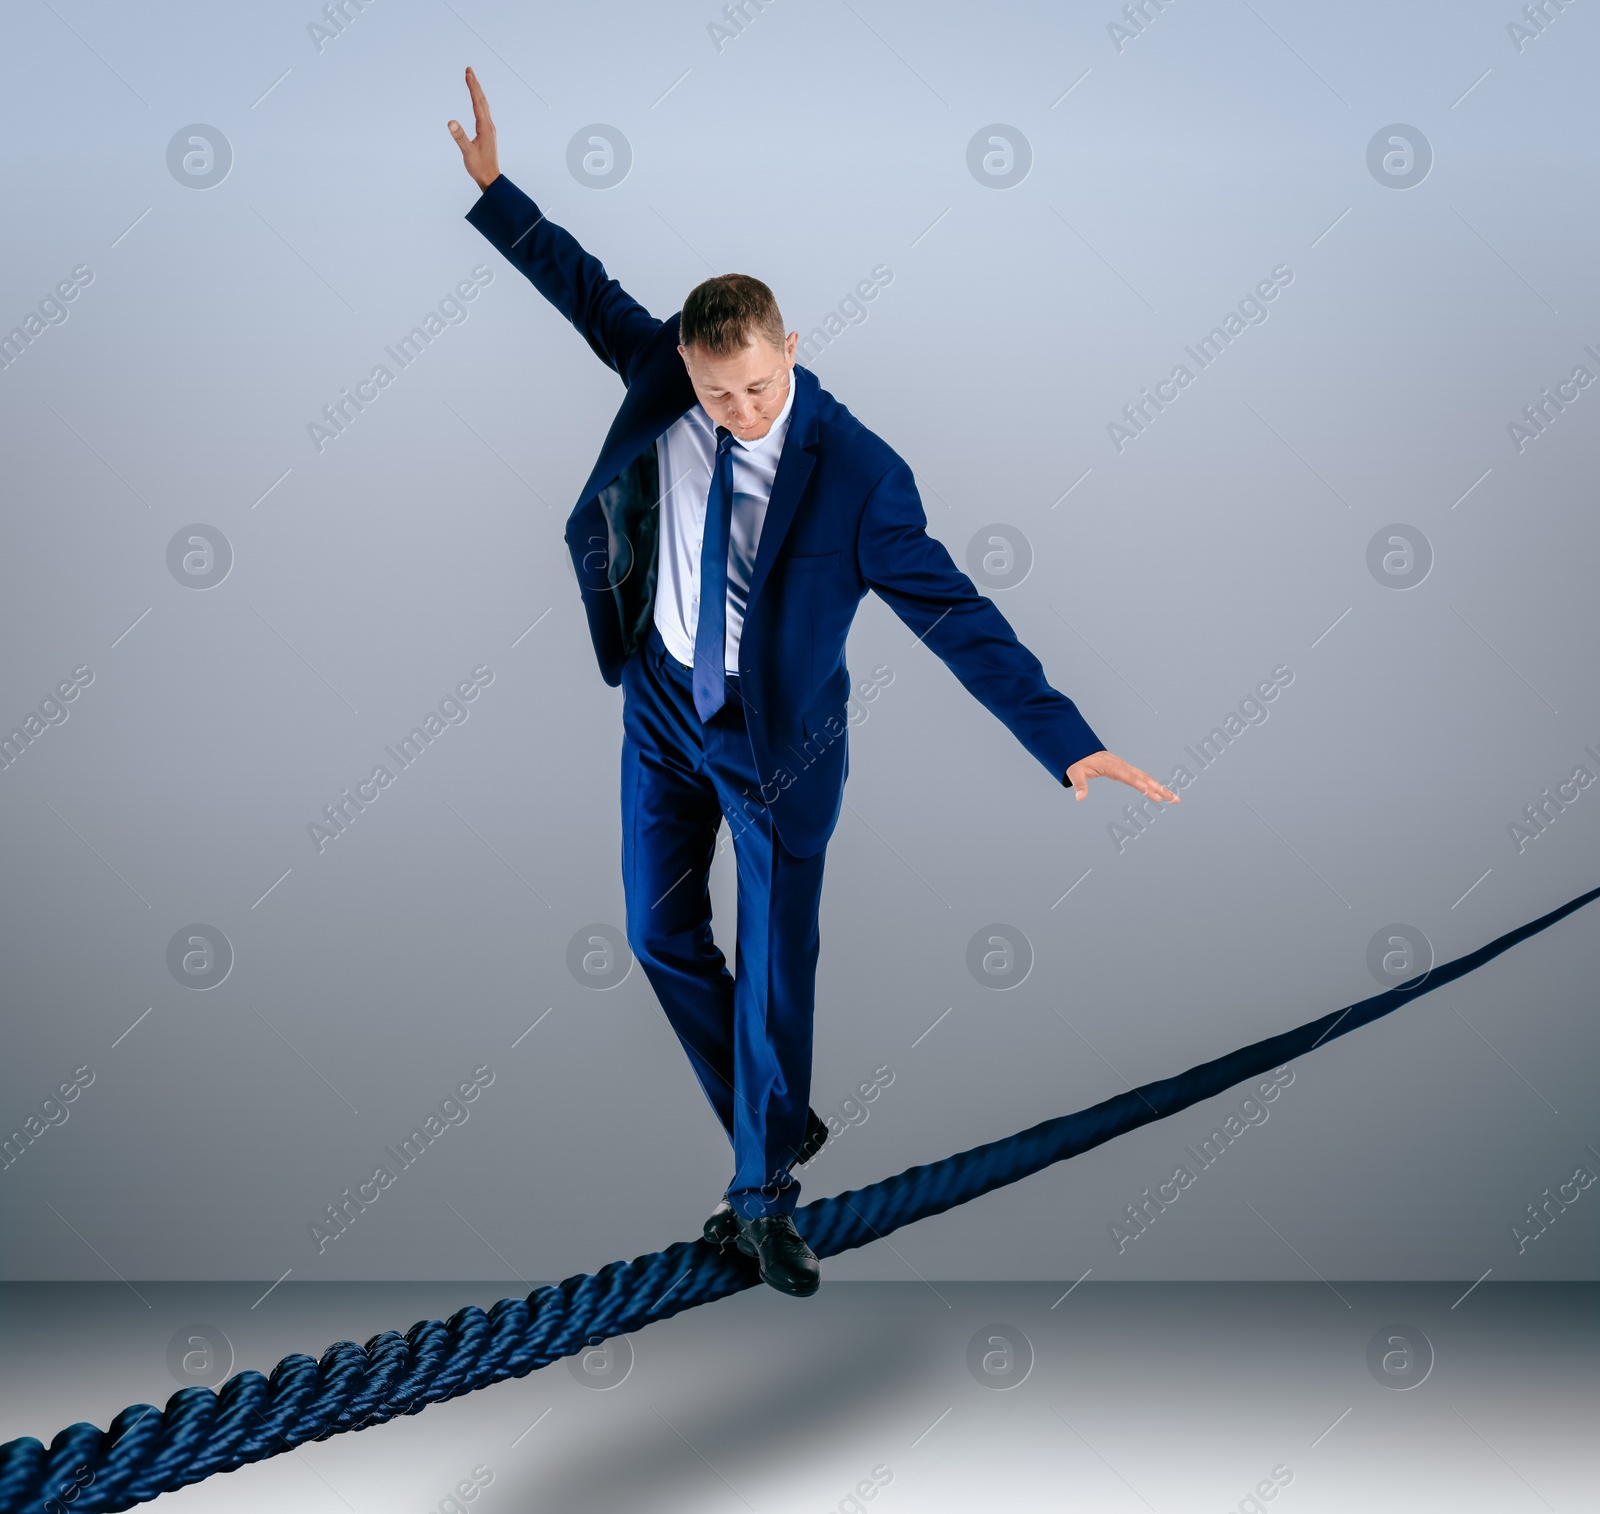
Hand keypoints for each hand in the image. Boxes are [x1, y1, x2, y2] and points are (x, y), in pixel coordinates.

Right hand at [447, 66, 499, 189]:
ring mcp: (489, 129)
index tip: (468, 73)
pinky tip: (477, 102)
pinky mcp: (487, 133)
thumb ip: (459, 137)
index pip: (477, 102)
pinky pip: (483, 112)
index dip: (472, 87)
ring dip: (477, 92)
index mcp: (485, 128)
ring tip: (472, 80)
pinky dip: (479, 102)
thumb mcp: (467, 153)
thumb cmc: (479, 167)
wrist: (490, 178)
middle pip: (482, 100)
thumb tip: (451, 122)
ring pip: (483, 105)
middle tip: (469, 70)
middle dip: (475, 84)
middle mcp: (489, 126)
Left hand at [1065, 750, 1179, 804]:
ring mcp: (1126, 767)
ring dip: (1161, 788)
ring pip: (1147, 778)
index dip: (1140, 785)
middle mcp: (1122, 766)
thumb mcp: (1075, 773)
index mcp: (1112, 767)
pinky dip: (1153, 784)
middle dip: (1160, 789)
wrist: (1080, 749)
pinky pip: (1143, 777)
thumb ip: (1079, 785)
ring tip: (1174, 799)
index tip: (1151, 792)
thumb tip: (1080, 798)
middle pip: (1145, 778)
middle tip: (1174, 800)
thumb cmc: (1078, 762)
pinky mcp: (1126, 769)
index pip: (1129, 777)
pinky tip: (1161, 792)